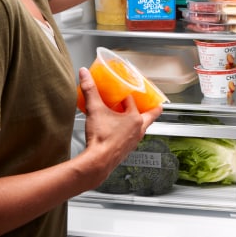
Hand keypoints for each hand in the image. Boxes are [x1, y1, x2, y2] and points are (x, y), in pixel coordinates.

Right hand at [78, 67, 160, 182]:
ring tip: (131, 115)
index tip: (125, 88)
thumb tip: (85, 74)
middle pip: (150, 115)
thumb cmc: (101, 139)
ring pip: (142, 127)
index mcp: (135, 119)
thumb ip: (90, 90)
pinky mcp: (127, 150)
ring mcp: (134, 141)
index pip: (134, 101)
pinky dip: (129, 132)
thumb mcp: (95, 109)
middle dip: (150, 108)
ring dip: (139, 120)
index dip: (128, 93)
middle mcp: (138, 130)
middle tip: (150, 101)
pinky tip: (118, 131)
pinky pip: (132, 137)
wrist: (97, 163)